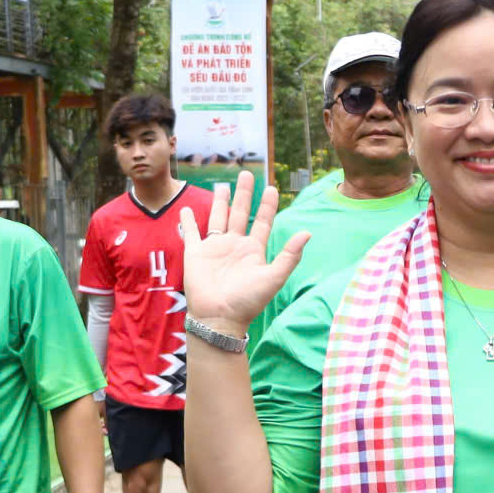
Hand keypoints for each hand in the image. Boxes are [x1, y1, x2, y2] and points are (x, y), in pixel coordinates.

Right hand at [177, 172, 307, 334]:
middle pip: (241, 213)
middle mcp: (235, 245)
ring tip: (223, 185)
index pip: (263, 222)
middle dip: (245, 194)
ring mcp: (215, 248)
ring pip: (218, 217)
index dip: (268, 206)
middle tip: (247, 174)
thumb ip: (289, 256)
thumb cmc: (247, 301)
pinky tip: (186, 209)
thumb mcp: (273, 277)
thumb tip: (307, 233)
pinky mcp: (196, 253)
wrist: (220, 317)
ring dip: (220, 202)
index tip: (272, 188)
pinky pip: (191, 232)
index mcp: (253, 250)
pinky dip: (188, 221)